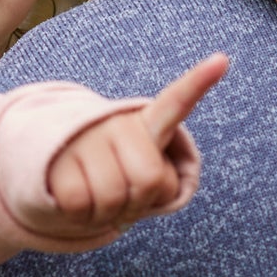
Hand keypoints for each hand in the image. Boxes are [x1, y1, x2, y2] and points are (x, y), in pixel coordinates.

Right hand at [46, 53, 227, 227]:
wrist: (61, 172)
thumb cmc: (117, 179)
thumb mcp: (146, 178)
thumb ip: (161, 183)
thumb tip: (153, 187)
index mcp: (146, 124)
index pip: (176, 102)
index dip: (199, 83)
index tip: (222, 59)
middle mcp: (115, 124)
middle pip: (149, 181)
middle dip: (139, 203)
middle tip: (124, 198)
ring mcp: (83, 138)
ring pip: (113, 198)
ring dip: (108, 215)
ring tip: (98, 199)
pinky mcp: (54, 158)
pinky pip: (79, 204)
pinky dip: (81, 216)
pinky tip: (78, 202)